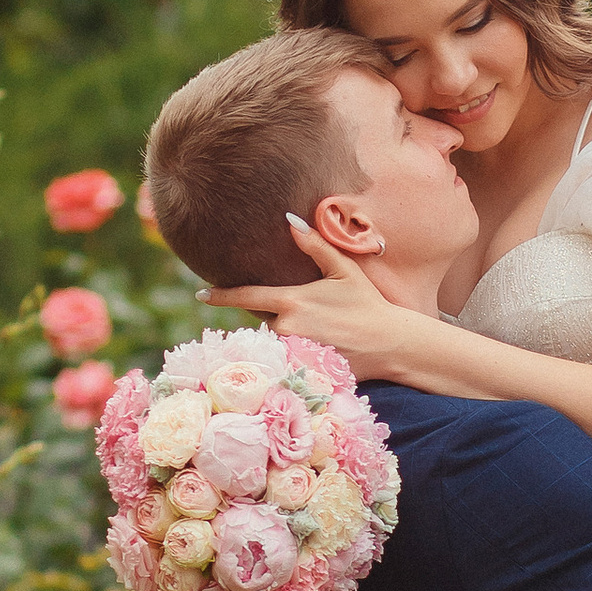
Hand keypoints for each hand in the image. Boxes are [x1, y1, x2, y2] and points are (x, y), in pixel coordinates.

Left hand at [206, 219, 440, 383]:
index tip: (201, 294)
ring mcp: (293, 352)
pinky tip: (317, 350)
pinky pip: (285, 360)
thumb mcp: (344, 270)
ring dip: (285, 335)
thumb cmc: (367, 304)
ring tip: (317, 332)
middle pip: (262, 321)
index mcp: (292, 301)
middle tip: (308, 314)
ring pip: (274, 341)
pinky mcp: (302, 371)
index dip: (220, 296)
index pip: (245, 296)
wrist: (390, 344)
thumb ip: (315, 245)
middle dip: (274, 315)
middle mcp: (287, 327)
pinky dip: (292, 354)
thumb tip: (289, 219)